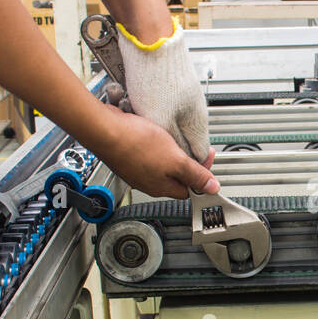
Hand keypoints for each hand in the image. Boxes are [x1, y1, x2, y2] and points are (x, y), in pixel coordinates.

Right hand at [93, 107, 217, 199]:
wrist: (104, 129)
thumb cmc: (135, 145)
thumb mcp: (175, 160)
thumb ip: (195, 175)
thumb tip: (212, 189)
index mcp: (161, 187)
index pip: (190, 188)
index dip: (201, 174)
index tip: (205, 158)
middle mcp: (148, 181)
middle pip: (176, 175)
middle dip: (186, 160)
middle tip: (190, 145)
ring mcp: (137, 168)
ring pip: (162, 163)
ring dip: (171, 150)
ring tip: (173, 137)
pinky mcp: (129, 155)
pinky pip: (149, 152)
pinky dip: (156, 143)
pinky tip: (156, 134)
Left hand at [116, 21, 210, 161]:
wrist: (146, 42)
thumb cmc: (154, 77)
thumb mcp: (161, 123)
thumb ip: (176, 148)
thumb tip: (186, 167)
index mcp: (197, 122)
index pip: (199, 156)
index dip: (186, 167)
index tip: (172, 169)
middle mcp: (194, 109)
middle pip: (181, 140)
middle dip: (162, 143)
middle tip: (146, 142)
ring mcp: (182, 97)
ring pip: (166, 124)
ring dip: (149, 125)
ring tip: (136, 118)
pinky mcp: (168, 87)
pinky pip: (157, 108)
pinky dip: (144, 110)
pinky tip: (133, 103)